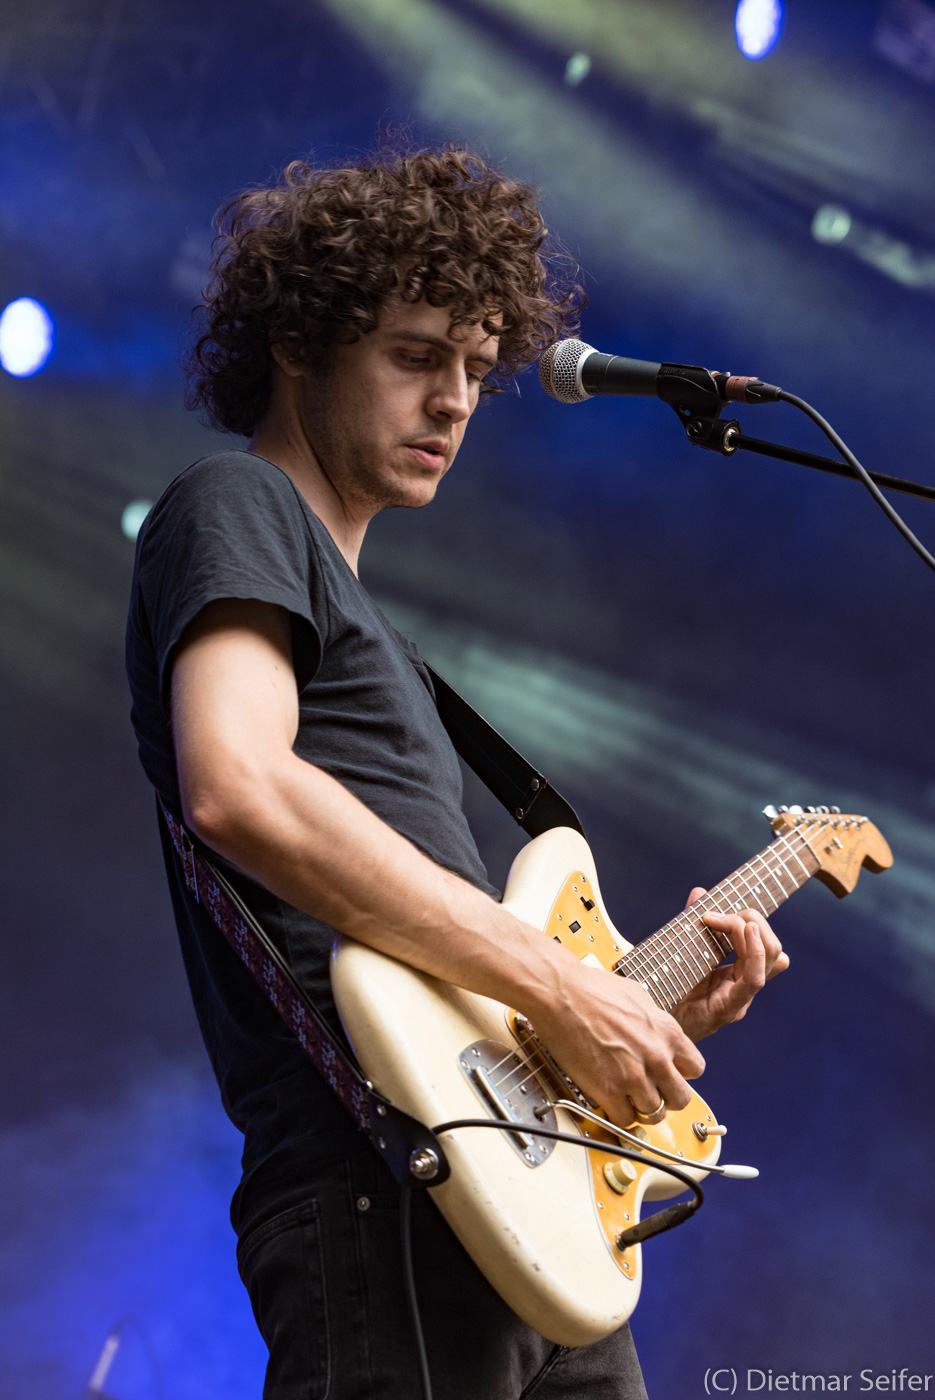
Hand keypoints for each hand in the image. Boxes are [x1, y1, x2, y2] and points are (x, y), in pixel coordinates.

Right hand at [527, 955, 706, 1126]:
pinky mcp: (609, 1090)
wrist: (561, 993)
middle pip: (681, 1099)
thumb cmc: (591, 988)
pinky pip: (625, 1119)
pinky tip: (611, 1102)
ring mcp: (633, 1076)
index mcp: (667, 1032)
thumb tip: (654, 1030)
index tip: (669, 1075)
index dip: (681, 1074)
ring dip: (642, 1109)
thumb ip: (654, 1021)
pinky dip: (619, 1115)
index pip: (696, 1069)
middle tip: (653, 1093)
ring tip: (629, 1099)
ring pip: (654, 1114)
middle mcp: (656, 1056)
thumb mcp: (637, 996)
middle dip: (666, 1098)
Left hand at [670, 889, 789, 1041]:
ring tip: (724, 918)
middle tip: (718, 914)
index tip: (719, 909)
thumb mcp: (681, 953)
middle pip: (772, 949)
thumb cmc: (664, 994)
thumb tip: (701, 892)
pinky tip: (745, 931)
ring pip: (769, 958)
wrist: (647, 1030)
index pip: (766, 947)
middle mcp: (743, 988)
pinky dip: (754, 952)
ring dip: (749, 929)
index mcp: (736, 977)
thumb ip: (692, 924)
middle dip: (752, 920)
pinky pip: (754, 979)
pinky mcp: (729, 1008)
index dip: (753, 921)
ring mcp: (739, 999)